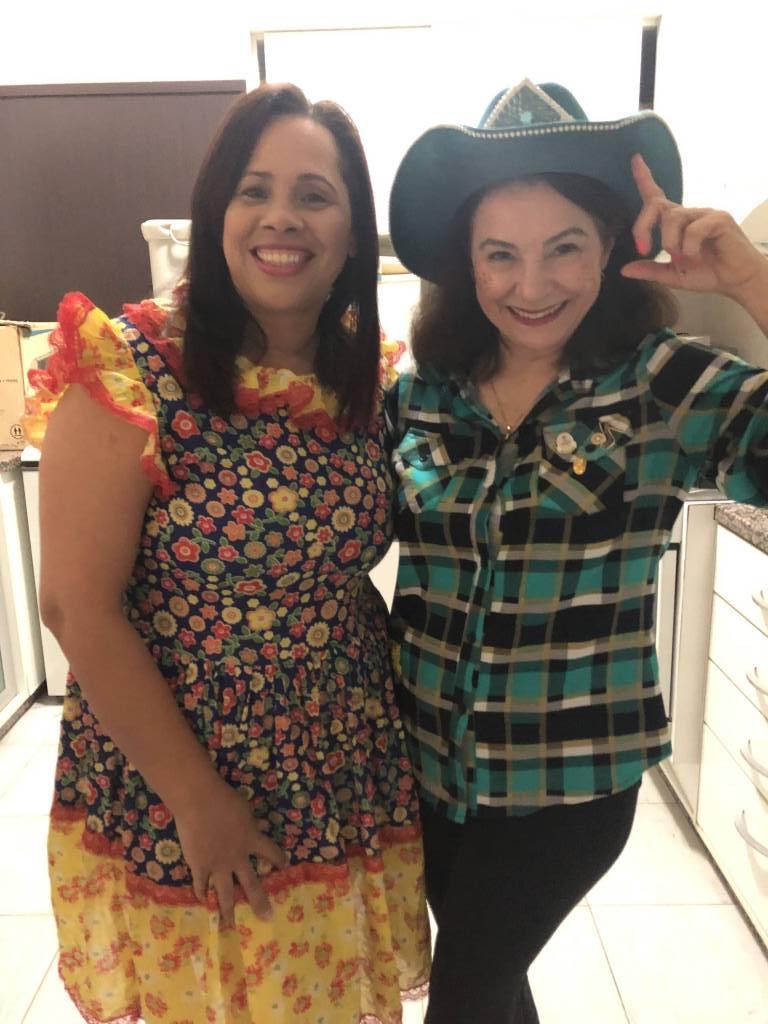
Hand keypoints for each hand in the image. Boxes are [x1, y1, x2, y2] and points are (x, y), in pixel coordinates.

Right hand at [174, 780, 286, 927]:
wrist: (199, 803)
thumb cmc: (224, 800)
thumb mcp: (246, 810)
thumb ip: (251, 823)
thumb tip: (259, 826)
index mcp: (251, 840)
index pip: (271, 852)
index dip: (279, 859)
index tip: (285, 867)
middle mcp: (237, 858)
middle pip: (251, 885)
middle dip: (260, 902)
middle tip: (267, 918)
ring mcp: (218, 865)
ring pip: (225, 893)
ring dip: (228, 910)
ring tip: (231, 925)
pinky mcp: (199, 866)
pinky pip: (202, 884)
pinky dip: (202, 893)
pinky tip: (203, 901)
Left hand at [621, 154, 767, 301]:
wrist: (735, 280)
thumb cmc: (706, 273)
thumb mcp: (672, 275)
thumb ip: (650, 270)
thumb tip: (624, 270)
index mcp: (676, 223)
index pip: (657, 197)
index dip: (644, 178)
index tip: (635, 159)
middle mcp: (688, 214)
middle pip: (656, 206)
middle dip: (642, 226)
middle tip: (643, 249)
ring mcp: (704, 213)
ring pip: (672, 218)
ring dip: (670, 243)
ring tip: (681, 259)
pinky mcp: (719, 219)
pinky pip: (693, 229)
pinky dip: (689, 247)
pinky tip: (696, 257)